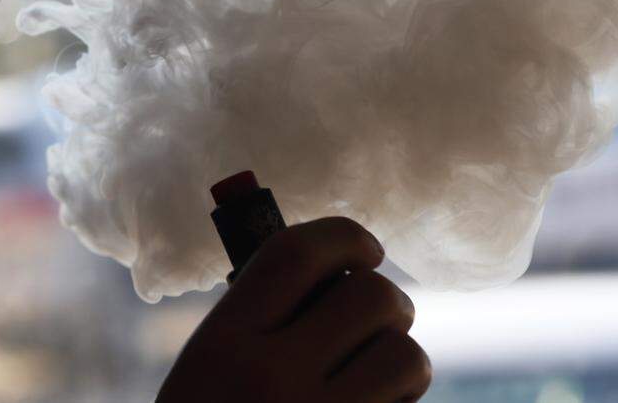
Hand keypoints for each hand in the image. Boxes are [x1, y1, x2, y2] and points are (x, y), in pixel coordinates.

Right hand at [156, 217, 431, 401]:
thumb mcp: (210, 366)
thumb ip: (261, 318)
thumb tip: (344, 271)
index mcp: (225, 341)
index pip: (297, 253)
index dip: (345, 237)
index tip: (365, 250)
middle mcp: (271, 379)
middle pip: (371, 296)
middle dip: (388, 301)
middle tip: (377, 320)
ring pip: (407, 356)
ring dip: (402, 360)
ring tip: (378, 377)